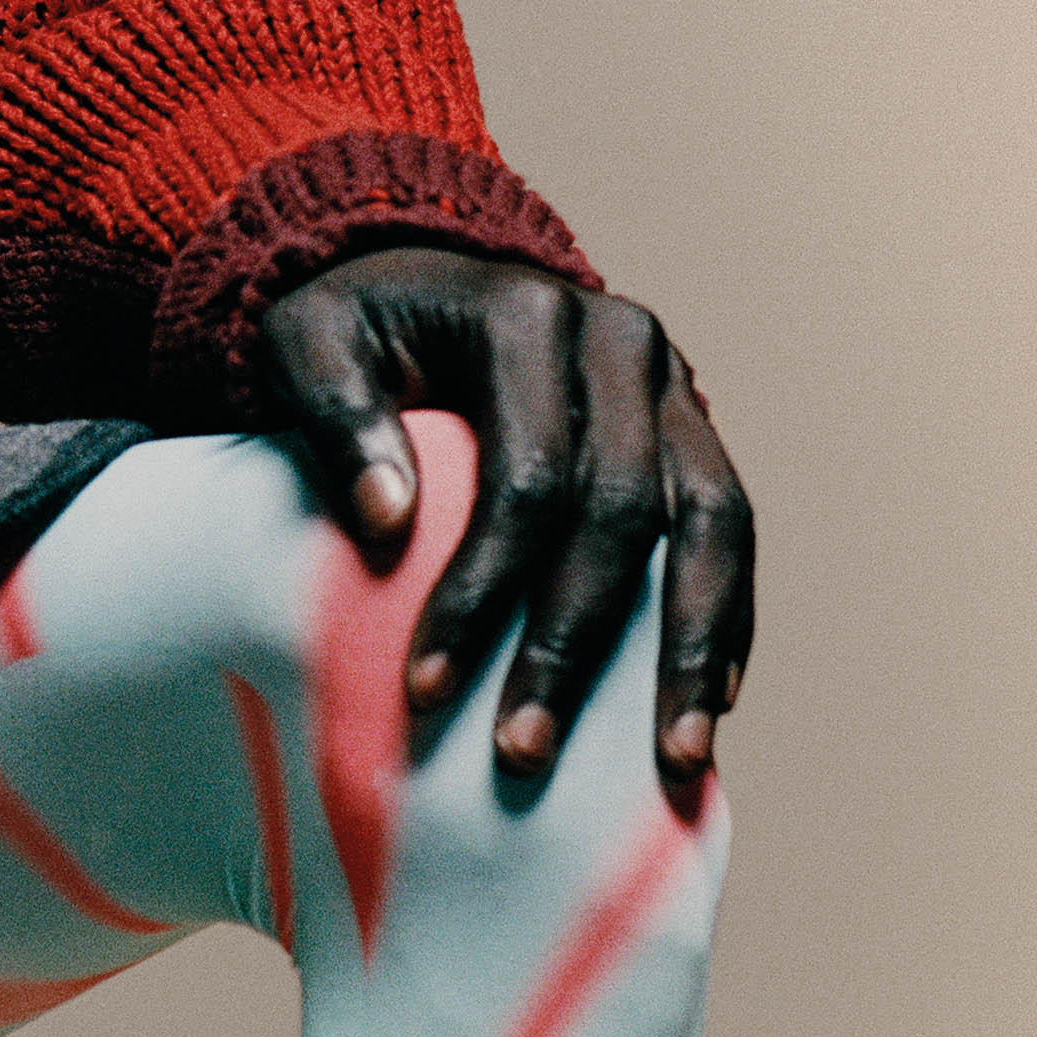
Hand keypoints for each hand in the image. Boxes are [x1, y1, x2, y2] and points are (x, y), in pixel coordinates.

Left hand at [255, 247, 751, 796]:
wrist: (419, 273)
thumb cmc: (352, 323)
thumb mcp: (305, 341)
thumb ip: (335, 415)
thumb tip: (386, 521)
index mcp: (528, 316)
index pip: (526, 479)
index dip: (481, 591)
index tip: (425, 688)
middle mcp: (621, 343)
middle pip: (622, 514)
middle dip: (572, 645)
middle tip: (519, 752)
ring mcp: (671, 385)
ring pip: (714, 526)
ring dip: (693, 651)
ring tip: (672, 763)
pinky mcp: (693, 428)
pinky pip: (731, 529)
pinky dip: (727, 619)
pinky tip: (707, 706)